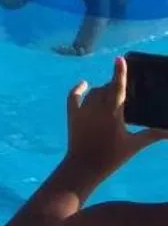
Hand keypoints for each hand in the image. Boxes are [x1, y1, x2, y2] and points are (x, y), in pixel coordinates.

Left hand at [63, 58, 167, 180]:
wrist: (85, 166)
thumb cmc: (113, 156)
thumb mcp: (135, 145)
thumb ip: (153, 135)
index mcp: (113, 113)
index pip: (117, 87)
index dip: (119, 72)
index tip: (119, 59)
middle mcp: (96, 107)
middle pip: (107, 89)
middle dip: (115, 88)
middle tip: (125, 94)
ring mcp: (83, 110)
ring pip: (93, 93)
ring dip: (102, 91)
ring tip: (112, 95)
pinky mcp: (72, 114)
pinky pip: (73, 96)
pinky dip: (79, 89)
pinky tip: (84, 84)